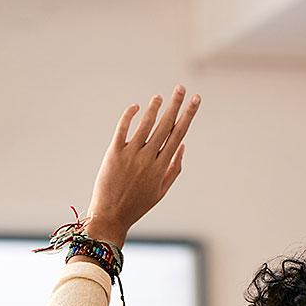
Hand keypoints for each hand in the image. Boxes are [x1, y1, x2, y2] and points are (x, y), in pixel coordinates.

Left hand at [84, 86, 201, 247]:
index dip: (188, 115)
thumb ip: (174, 168)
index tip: (195, 100)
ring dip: (154, 108)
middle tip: (181, 88)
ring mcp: (130, 155)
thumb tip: (182, 146)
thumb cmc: (137, 205)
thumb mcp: (161, 191)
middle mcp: (148, 159)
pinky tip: (135, 107)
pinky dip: (129, 116)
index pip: (178, 135)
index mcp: (161, 167)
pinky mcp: (113, 154)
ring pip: (145, 125)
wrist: (110, 216)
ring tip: (159, 97)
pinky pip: (122, 129)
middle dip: (175, 105)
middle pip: (165, 126)